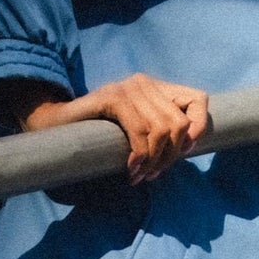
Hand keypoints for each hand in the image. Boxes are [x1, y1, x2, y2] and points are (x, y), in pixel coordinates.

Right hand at [14, 73, 209, 182]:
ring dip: (153, 161)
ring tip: (141, 176)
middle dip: (170, 156)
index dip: (200, 127)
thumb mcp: (138, 130)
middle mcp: (145, 83)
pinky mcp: (112, 97)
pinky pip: (139, 131)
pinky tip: (131, 170)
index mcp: (157, 88)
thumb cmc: (100, 133)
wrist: (59, 125)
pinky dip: (140, 156)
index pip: (199, 100)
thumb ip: (162, 132)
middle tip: (153, 174)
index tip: (185, 152)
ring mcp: (128, 87)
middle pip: (180, 123)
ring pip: (161, 130)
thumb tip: (189, 148)